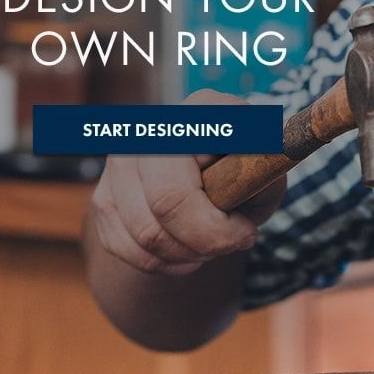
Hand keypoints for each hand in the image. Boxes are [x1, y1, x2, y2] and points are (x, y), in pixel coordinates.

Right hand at [86, 89, 285, 275]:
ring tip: (211, 242)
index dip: (217, 224)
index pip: (196, 175)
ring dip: (187, 254)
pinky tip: (187, 249)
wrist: (218, 170)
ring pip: (145, 235)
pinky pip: (127, 249)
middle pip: (164, 205)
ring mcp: (120, 161)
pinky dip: (163, 262)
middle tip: (232, 242)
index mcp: (201, 111)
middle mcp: (150, 128)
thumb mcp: (269, 171)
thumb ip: (262, 175)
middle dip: (205, 243)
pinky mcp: (104, 194)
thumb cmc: (247, 170)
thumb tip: (245, 183)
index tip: (246, 232)